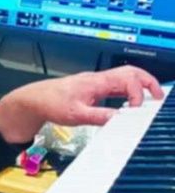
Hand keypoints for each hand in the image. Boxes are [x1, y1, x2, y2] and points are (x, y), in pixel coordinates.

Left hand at [0, 65, 162, 143]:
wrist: (33, 100)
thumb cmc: (51, 103)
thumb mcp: (75, 114)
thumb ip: (98, 117)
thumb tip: (119, 120)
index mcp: (96, 82)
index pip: (127, 79)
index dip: (138, 93)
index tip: (138, 110)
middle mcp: (98, 79)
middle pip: (130, 72)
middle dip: (148, 82)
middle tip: (159, 96)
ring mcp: (95, 83)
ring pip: (123, 77)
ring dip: (139, 85)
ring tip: (150, 99)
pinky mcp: (91, 88)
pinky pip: (115, 85)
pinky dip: (128, 90)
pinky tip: (129, 103)